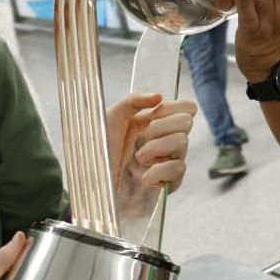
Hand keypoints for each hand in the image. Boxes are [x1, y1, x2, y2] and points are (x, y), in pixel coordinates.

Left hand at [106, 93, 194, 218]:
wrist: (92, 182)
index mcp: (155, 122)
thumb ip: (133, 101)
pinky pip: (178, 170)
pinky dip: (160, 171)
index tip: (154, 114)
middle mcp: (165, 140)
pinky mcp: (168, 183)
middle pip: (187, 122)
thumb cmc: (100, 151)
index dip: (174, 107)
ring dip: (158, 147)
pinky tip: (144, 176)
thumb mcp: (110, 118)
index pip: (186, 108)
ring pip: (183, 143)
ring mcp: (168, 161)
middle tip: (141, 138)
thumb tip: (159, 96)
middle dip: (163, 126)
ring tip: (138, 157)